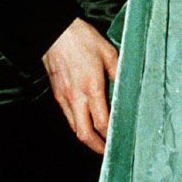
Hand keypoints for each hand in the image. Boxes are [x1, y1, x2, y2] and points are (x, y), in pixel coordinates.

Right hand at [42, 16, 118, 154]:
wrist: (54, 31)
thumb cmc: (82, 38)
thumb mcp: (108, 51)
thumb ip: (118, 72)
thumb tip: (127, 87)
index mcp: (92, 87)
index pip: (102, 122)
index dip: (111, 136)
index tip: (120, 140)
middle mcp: (76, 96)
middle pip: (84, 134)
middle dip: (97, 147)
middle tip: (108, 151)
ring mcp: (63, 97)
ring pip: (74, 128)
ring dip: (86, 137)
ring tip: (98, 140)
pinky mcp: (56, 93)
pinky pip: (67, 116)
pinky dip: (77, 124)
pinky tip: (85, 121)